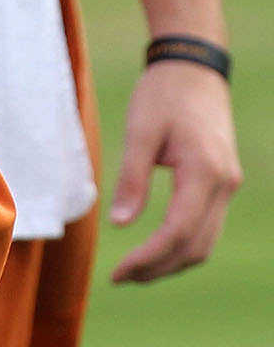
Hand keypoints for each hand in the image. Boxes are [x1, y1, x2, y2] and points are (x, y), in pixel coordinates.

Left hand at [106, 59, 240, 281]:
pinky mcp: (222, 183)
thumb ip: (131, 178)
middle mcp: (224, 186)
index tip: (118, 272)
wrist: (194, 68)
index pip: (179, 232)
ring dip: (171, 261)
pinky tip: (155, 248)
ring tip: (134, 270)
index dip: (149, 258)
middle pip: (195, 246)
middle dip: (158, 268)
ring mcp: (227, 186)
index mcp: (204, 173)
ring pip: (205, 242)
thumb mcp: (140, 130)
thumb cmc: (163, 94)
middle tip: (120, 278)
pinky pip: (206, 227)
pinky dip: (182, 245)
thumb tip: (119, 224)